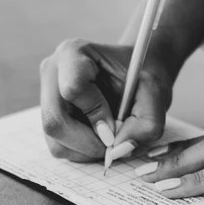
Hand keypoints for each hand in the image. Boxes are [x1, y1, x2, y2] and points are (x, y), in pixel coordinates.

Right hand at [40, 39, 173, 161]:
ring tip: (112, 139)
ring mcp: (47, 95)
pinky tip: (102, 139)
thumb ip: (147, 122)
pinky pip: (58, 146)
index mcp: (74, 53)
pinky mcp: (50, 116)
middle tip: (115, 145)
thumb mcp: (157, 94)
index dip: (96, 114)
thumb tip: (120, 149)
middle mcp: (52, 72)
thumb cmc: (145, 77)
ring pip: (54, 140)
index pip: (73, 89)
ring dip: (87, 150)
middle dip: (89, 142)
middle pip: (55, 120)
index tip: (117, 125)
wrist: (138, 73)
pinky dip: (83, 152)